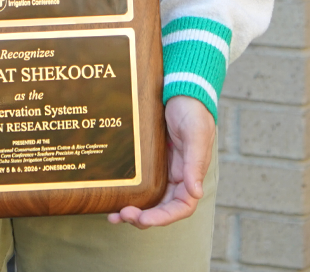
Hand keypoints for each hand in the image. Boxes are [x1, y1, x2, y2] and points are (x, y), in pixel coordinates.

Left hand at [110, 96, 213, 227]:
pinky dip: (127, 193)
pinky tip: (112, 196)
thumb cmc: (193, 111)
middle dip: (142, 218)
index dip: (163, 218)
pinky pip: (138, 184)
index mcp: (190, 176)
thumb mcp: (196, 134)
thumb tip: (196, 193)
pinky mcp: (148, 162)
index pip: (181, 207)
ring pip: (147, 201)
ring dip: (132, 211)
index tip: (144, 219)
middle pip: (160, 209)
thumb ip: (196, 163)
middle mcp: (176, 178)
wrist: (179, 89)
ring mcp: (161, 171)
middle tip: (122, 215)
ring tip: (113, 216)